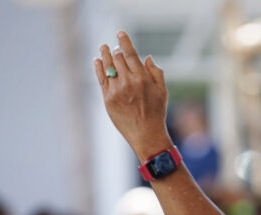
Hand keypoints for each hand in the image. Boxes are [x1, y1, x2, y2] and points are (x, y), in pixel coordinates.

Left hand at [94, 31, 172, 159]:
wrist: (146, 135)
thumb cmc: (156, 113)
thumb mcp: (162, 91)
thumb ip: (156, 72)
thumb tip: (147, 57)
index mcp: (142, 78)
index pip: (130, 53)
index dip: (124, 41)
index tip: (120, 33)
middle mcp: (128, 82)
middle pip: (117, 58)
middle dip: (116, 50)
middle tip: (115, 48)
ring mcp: (116, 90)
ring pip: (107, 66)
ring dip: (104, 54)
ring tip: (103, 47)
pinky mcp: (108, 99)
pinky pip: (100, 79)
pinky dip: (98, 67)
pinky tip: (97, 60)